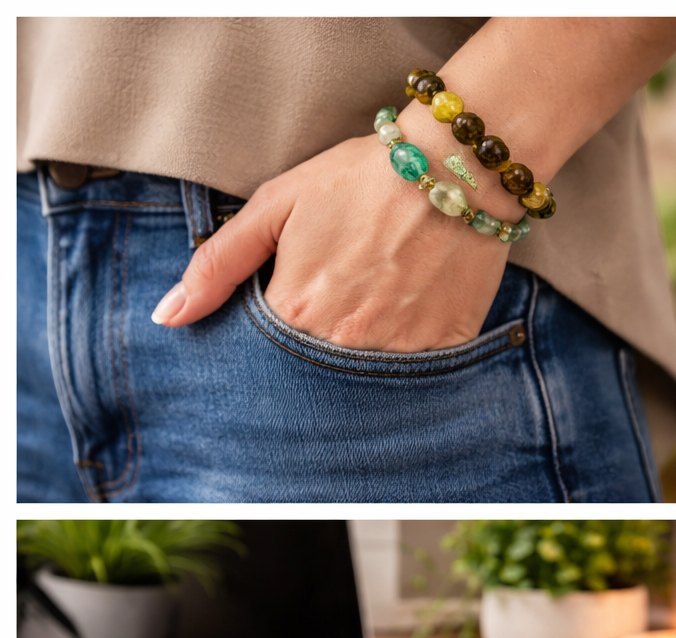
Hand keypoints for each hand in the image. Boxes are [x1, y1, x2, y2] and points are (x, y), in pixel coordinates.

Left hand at [149, 18, 675, 349]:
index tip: (288, 312)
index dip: (269, 340)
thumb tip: (168, 318)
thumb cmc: (363, 178)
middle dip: (314, 354)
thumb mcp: (279, 204)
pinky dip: (406, 355)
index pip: (262, 356)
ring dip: (359, 356)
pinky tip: (409, 314)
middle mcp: (343, 340)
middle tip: (337, 306)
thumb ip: (218, 263)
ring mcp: (397, 350)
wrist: (457, 169)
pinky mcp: (443, 348)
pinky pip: (414, 375)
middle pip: (312, 374)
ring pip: (362, 380)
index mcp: (296, 307)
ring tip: (373, 308)